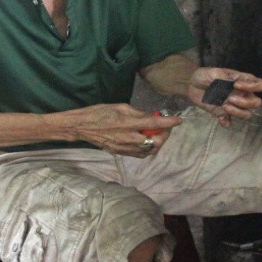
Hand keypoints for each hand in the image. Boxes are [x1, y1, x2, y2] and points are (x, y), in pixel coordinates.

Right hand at [65, 104, 181, 156]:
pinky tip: (146, 141)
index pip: (154, 123)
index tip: (179, 120)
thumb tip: (150, 116)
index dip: (169, 122)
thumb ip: (138, 113)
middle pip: (155, 142)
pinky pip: (140, 155)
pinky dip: (148, 149)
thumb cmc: (100, 112)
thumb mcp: (120, 107)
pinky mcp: (121, 153)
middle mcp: (129, 137)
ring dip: (157, 143)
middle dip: (164, 135)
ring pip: (149, 150)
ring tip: (157, 134)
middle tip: (165, 128)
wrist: (82, 127)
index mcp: (129, 122)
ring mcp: (125, 148)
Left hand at [188, 68, 261, 126]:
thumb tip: (236, 85)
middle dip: (246, 102)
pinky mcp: (223, 114)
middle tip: (230, 99)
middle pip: (256, 102)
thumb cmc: (205, 75)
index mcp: (242, 81)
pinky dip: (227, 122)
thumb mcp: (215, 72)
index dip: (252, 87)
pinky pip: (230, 122)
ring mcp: (233, 105)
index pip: (260, 85)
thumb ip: (226, 79)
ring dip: (238, 112)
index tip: (236, 85)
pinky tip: (221, 119)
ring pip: (247, 114)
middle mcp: (242, 94)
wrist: (191, 84)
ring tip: (225, 107)